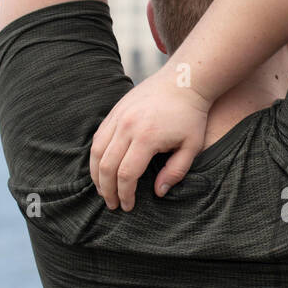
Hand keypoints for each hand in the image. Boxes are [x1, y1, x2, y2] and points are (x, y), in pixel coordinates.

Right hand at [90, 66, 210, 211]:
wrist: (183, 81)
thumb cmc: (191, 116)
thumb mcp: (192, 146)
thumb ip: (175, 172)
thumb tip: (158, 193)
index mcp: (146, 137)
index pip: (127, 174)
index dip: (125, 194)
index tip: (128, 206)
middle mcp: (127, 126)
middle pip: (106, 165)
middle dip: (107, 190)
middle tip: (112, 204)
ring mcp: (118, 116)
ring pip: (96, 151)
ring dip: (96, 175)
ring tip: (104, 191)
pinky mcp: (114, 111)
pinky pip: (98, 137)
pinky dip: (96, 156)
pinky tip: (102, 168)